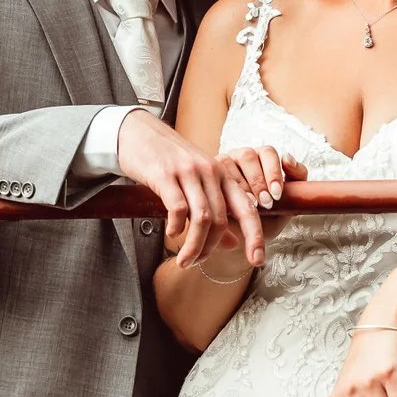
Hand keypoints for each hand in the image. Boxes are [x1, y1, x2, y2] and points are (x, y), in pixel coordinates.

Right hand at [115, 110, 263, 268]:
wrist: (138, 133)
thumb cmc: (169, 161)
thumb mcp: (197, 183)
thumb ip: (216, 210)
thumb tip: (234, 244)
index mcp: (223, 174)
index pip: (247, 209)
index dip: (255, 236)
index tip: (257, 260)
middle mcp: (210, 171)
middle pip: (221, 219)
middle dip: (210, 248)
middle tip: (195, 263)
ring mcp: (188, 172)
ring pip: (201, 218)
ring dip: (194, 245)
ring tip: (184, 260)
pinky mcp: (165, 174)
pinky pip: (178, 208)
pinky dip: (176, 227)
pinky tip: (171, 233)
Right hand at [216, 148, 307, 243]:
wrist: (241, 240)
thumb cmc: (265, 218)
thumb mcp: (285, 202)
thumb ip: (296, 180)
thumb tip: (288, 158)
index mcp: (260, 158)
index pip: (268, 153)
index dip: (274, 172)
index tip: (277, 194)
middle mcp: (239, 157)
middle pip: (248, 155)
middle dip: (258, 181)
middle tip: (265, 203)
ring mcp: (220, 164)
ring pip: (228, 163)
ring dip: (240, 186)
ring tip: (248, 206)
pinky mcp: (204, 176)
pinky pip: (211, 175)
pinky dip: (222, 192)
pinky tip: (230, 208)